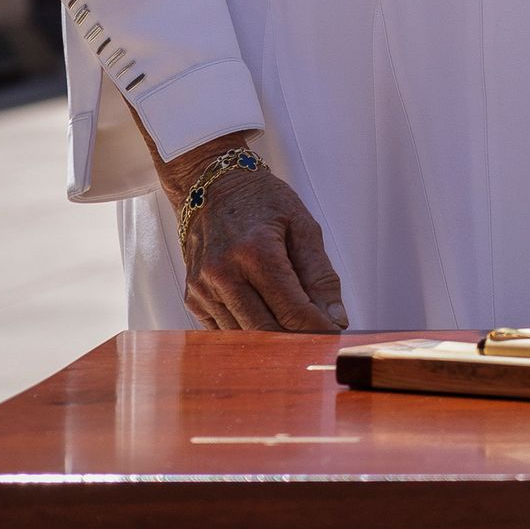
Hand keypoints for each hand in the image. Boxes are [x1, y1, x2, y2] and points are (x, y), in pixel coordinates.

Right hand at [162, 137, 348, 330]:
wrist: (213, 186)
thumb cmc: (263, 202)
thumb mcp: (303, 226)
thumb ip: (321, 275)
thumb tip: (336, 319)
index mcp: (256, 252)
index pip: (292, 310)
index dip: (317, 329)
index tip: (335, 336)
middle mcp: (223, 273)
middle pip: (266, 330)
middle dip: (297, 340)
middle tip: (319, 341)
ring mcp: (203, 288)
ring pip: (244, 336)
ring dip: (273, 341)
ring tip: (297, 333)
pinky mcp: (193, 297)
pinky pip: (224, 331)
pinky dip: (248, 334)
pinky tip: (266, 323)